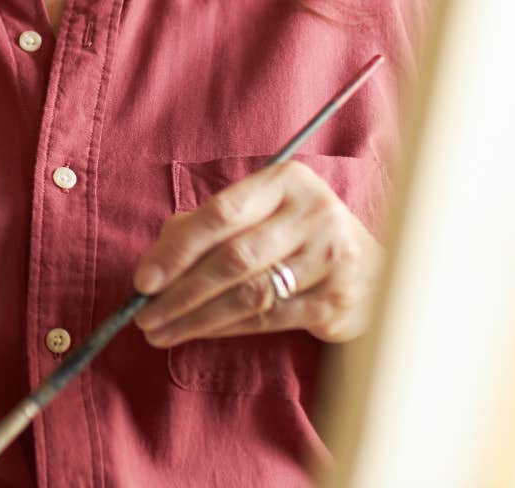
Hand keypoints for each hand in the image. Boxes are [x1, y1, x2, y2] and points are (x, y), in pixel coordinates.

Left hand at [130, 160, 380, 345]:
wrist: (371, 266)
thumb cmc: (294, 235)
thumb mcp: (257, 212)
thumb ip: (205, 226)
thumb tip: (154, 265)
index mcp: (287, 180)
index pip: (221, 214)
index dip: (177, 249)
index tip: (143, 281)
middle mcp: (314, 214)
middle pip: (233, 258)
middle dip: (180, 292)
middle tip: (145, 315)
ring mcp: (331, 257)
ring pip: (249, 294)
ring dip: (197, 318)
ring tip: (162, 331)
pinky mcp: (338, 299)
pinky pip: (269, 319)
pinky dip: (227, 329)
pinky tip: (200, 333)